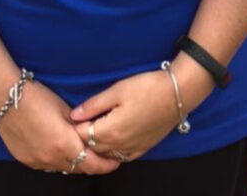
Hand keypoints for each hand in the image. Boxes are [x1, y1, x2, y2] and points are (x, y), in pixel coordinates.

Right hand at [0, 79, 120, 174]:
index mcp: (64, 145)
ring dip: (72, 162)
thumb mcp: (63, 108)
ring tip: (79, 150)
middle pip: (78, 169)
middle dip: (90, 163)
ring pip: (61, 167)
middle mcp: (50, 158)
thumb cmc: (36, 96)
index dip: (105, 165)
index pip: (92, 164)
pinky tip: (57, 147)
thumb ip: (78, 126)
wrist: (4, 96)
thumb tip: (87, 133)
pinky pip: (46, 164)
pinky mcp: (25, 159)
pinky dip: (55, 159)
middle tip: (100, 156)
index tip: (114, 162)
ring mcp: (36, 161)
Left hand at [67, 70, 181, 162]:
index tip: (69, 117)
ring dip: (96, 146)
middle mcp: (120, 145)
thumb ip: (94, 105)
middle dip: (82, 138)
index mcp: (111, 130)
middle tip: (77, 124)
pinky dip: (112, 152)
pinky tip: (111, 142)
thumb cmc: (146, 88)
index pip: (82, 135)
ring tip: (92, 131)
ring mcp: (132, 149)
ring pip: (106, 155)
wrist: (177, 94)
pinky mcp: (143, 148)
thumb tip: (74, 115)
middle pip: (92, 148)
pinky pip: (122, 157)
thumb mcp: (117, 90)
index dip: (74, 127)